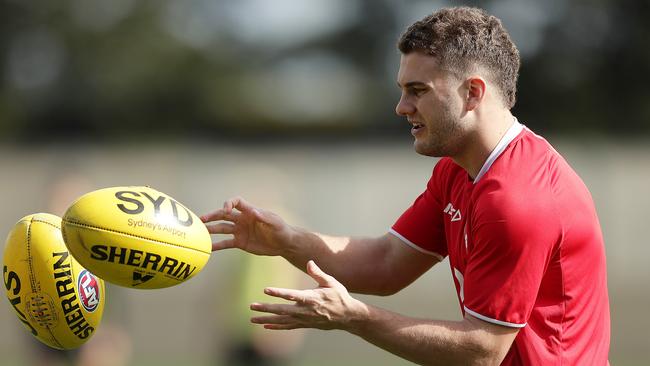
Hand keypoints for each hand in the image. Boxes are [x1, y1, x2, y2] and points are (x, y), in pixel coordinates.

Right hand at [201, 196, 292, 255]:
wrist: (283, 244)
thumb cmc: (281, 230)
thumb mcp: (275, 223)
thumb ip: (264, 217)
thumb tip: (253, 211)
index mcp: (250, 211)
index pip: (236, 202)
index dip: (229, 203)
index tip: (226, 209)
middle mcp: (242, 219)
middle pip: (224, 215)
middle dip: (212, 216)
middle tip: (201, 219)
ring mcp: (240, 231)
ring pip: (222, 228)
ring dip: (211, 230)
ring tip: (199, 232)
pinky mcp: (240, 242)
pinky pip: (226, 243)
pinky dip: (217, 245)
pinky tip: (208, 248)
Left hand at [250, 260, 367, 330]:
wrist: (347, 316)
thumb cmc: (339, 296)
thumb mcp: (331, 282)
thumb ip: (318, 273)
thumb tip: (309, 261)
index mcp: (311, 298)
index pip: (292, 295)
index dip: (278, 293)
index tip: (266, 289)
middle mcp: (305, 311)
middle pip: (282, 310)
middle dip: (266, 308)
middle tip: (252, 306)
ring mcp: (304, 320)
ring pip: (282, 321)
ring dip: (266, 319)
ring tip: (252, 318)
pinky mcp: (305, 324)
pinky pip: (288, 326)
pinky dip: (276, 326)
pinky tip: (265, 326)